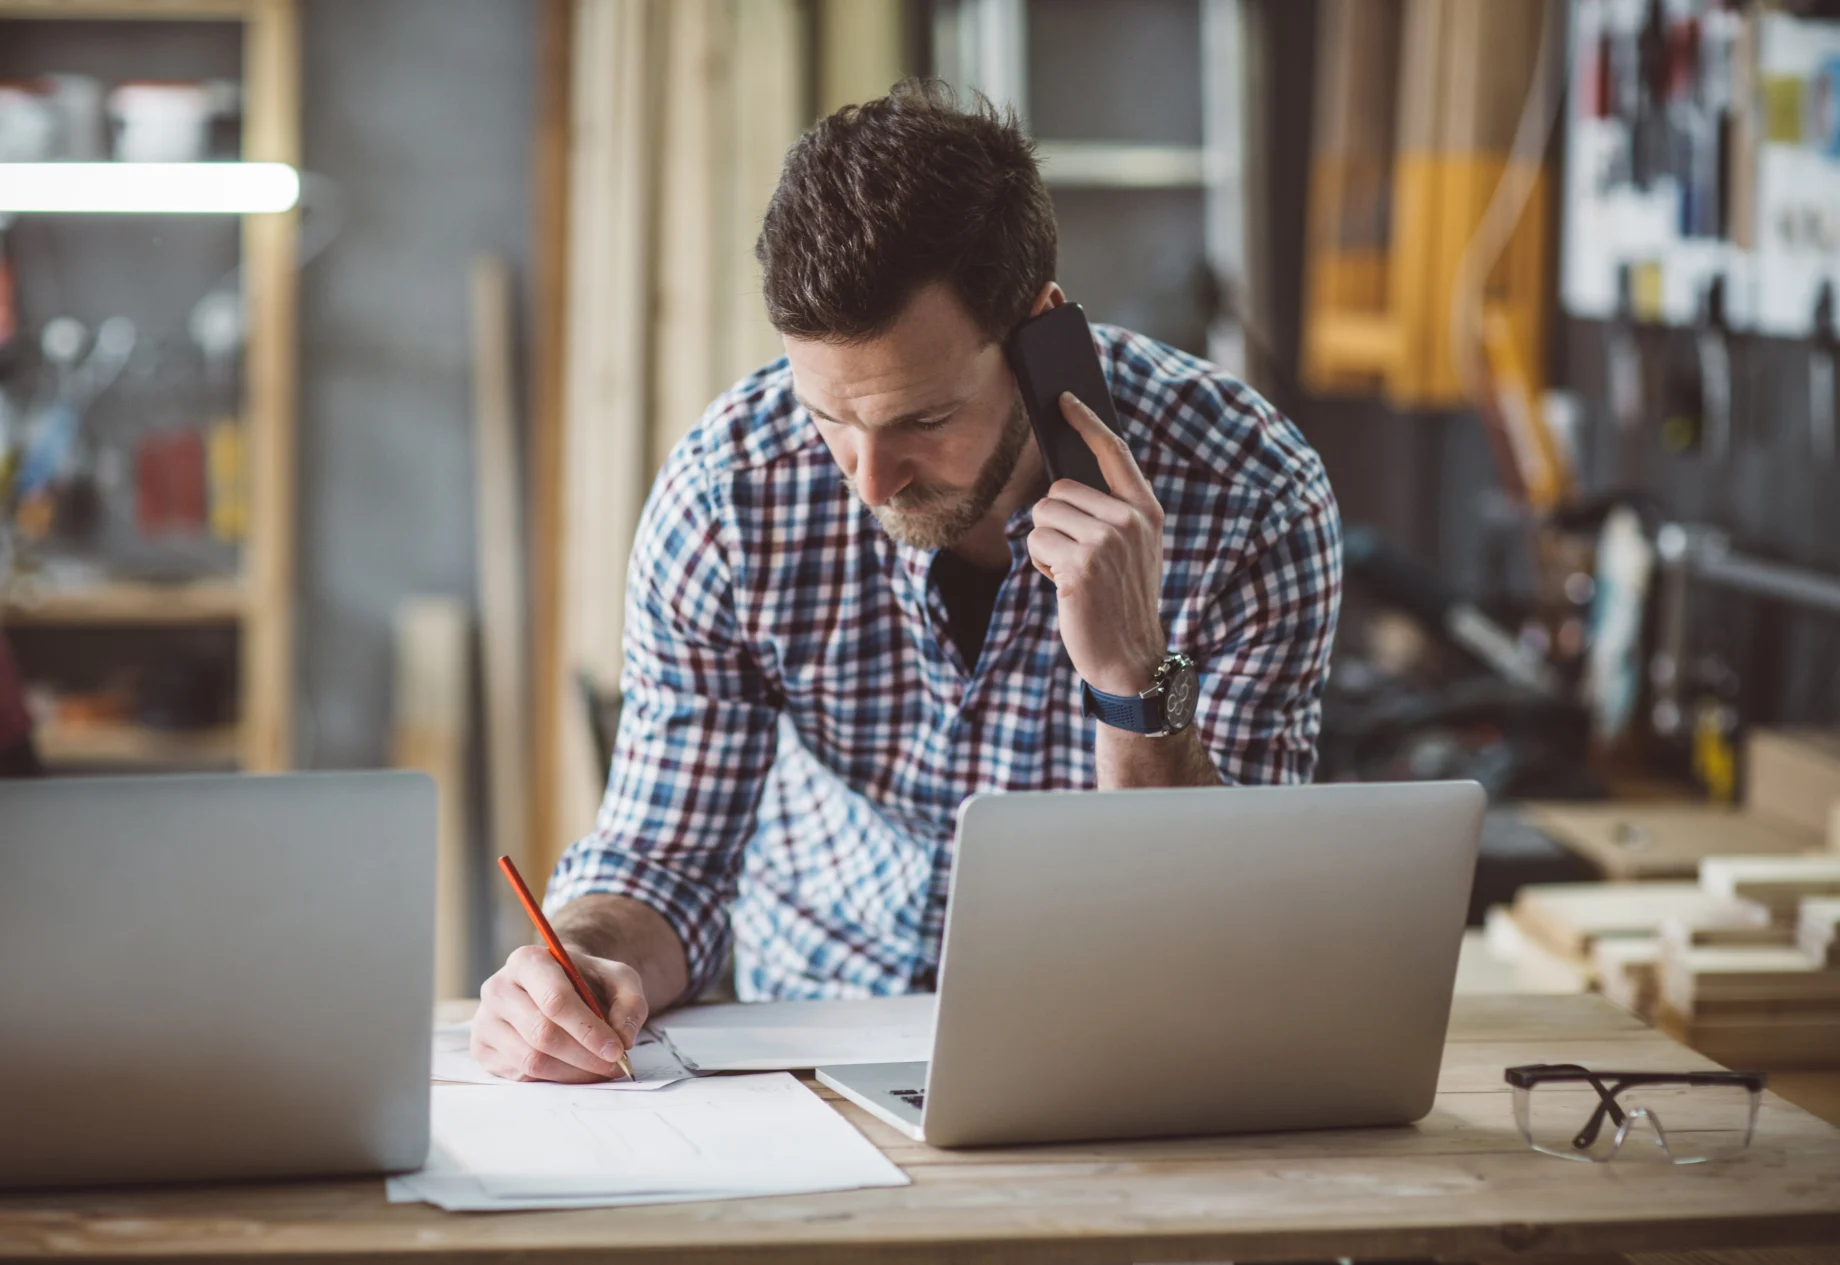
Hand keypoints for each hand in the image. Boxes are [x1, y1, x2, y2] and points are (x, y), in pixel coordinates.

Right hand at [471, 943, 648, 1082]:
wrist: (554, 985)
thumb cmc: (585, 981)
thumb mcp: (617, 979)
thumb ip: (630, 1003)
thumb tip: (624, 1038)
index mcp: (527, 961)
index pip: (555, 1000)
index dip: (588, 1029)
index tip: (617, 1049)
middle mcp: (498, 988)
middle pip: (542, 1034)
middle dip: (584, 1056)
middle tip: (614, 1066)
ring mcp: (485, 1020)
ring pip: (531, 1060)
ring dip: (572, 1073)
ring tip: (598, 1069)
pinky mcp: (482, 1049)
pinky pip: (520, 1075)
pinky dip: (554, 1079)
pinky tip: (572, 1068)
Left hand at [1026, 391, 1167, 694]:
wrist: (1131, 659)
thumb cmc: (1120, 602)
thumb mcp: (1131, 551)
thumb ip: (1110, 513)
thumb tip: (1063, 481)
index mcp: (1146, 512)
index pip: (1113, 453)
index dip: (1086, 421)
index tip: (1063, 398)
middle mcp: (1129, 521)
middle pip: (1058, 491)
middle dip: (1055, 523)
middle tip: (1078, 560)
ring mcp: (1106, 543)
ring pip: (1042, 516)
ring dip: (1046, 546)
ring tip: (1073, 575)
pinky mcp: (1080, 566)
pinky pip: (1034, 542)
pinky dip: (1040, 565)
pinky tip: (1065, 588)